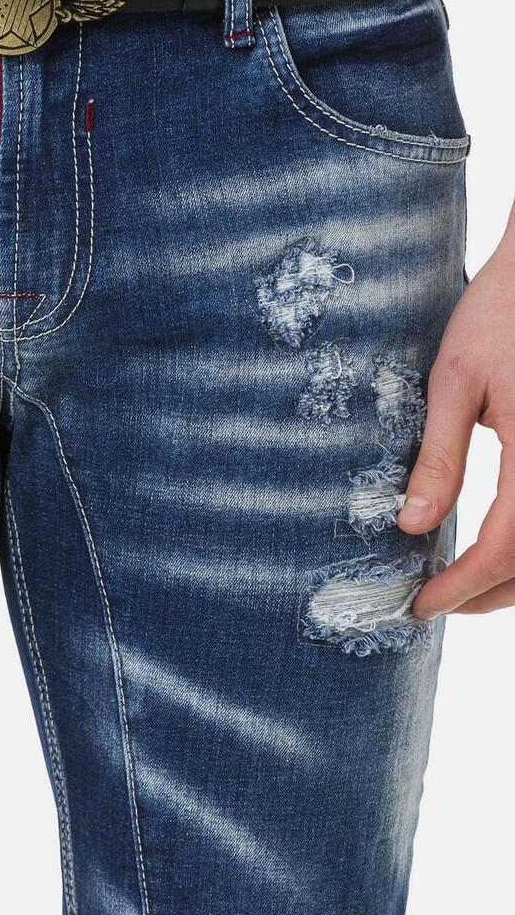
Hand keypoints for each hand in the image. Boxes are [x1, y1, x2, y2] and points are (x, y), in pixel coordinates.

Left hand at [400, 206, 514, 617]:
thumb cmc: (503, 310)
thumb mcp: (456, 380)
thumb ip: (438, 458)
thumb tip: (410, 525)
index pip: (506, 548)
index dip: (462, 587)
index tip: (419, 604)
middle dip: (487, 594)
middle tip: (434, 602)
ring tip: (462, 583)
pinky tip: (499, 546)